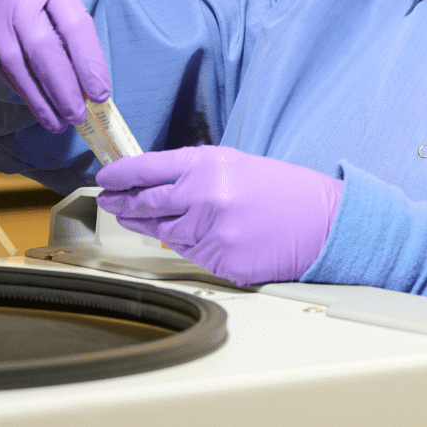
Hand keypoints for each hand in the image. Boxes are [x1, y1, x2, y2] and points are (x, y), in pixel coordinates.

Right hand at [0, 0, 108, 131]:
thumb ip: (70, 18)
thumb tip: (89, 71)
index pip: (75, 26)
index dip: (89, 63)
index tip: (100, 93)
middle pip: (44, 50)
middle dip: (64, 88)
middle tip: (79, 115)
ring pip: (17, 65)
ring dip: (40, 99)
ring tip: (58, 122)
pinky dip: (19, 88)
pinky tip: (35, 103)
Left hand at [94, 146, 342, 285]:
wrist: (321, 222)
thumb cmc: (282, 190)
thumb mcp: (235, 164)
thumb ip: (193, 172)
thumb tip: (152, 182)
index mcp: (207, 166)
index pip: (147, 169)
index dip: (120, 175)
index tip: (106, 178)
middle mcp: (204, 198)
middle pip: (146, 205)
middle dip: (123, 204)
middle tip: (110, 202)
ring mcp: (211, 233)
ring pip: (164, 234)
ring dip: (151, 227)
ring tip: (140, 220)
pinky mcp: (220, 262)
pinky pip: (191, 255)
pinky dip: (189, 245)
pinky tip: (197, 235)